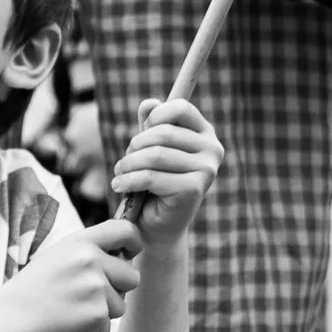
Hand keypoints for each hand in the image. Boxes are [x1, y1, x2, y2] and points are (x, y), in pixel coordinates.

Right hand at [3, 219, 140, 331]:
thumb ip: (88, 252)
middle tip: (89, 296)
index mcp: (80, 242)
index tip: (130, 254)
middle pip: (131, 276)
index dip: (134, 243)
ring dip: (101, 313)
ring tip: (71, 311)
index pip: (125, 230)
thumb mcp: (57, 257)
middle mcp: (91, 261)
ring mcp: (95, 288)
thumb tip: (123, 256)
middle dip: (118, 290)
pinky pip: (106, 327)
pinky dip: (90, 331)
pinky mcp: (95, 315)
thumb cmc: (30, 290)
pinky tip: (67, 325)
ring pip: (120, 305)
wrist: (7, 319)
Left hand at [109, 96, 224, 245]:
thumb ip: (150, 124)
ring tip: (119, 174)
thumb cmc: (153, 183)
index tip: (140, 135)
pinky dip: (128, 181)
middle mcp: (212, 149)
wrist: (158, 227)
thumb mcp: (150, 148)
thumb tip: (149, 104)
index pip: (179, 107)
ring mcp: (207, 170)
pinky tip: (119, 186)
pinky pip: (151, 176)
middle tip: (123, 163)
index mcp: (205, 134)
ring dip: (127, 165)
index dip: (154, 118)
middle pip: (162, 132)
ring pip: (154, 155)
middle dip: (134, 146)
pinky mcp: (193, 189)